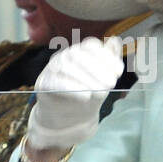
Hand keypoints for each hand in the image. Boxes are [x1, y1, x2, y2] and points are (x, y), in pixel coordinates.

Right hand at [27, 36, 123, 151]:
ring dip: (87, 79)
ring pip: (66, 67)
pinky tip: (86, 96)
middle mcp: (64, 57)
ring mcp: (52, 70)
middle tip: (111, 84)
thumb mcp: (103, 80)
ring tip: (101, 92)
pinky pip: (55, 82)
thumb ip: (110, 61)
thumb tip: (114, 40)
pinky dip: (72, 88)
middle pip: (79, 55)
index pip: (91, 45)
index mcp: (79, 52)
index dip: (106, 57)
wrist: (68, 120)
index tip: (119, 72)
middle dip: (98, 69)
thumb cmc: (87, 96)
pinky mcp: (43, 85)